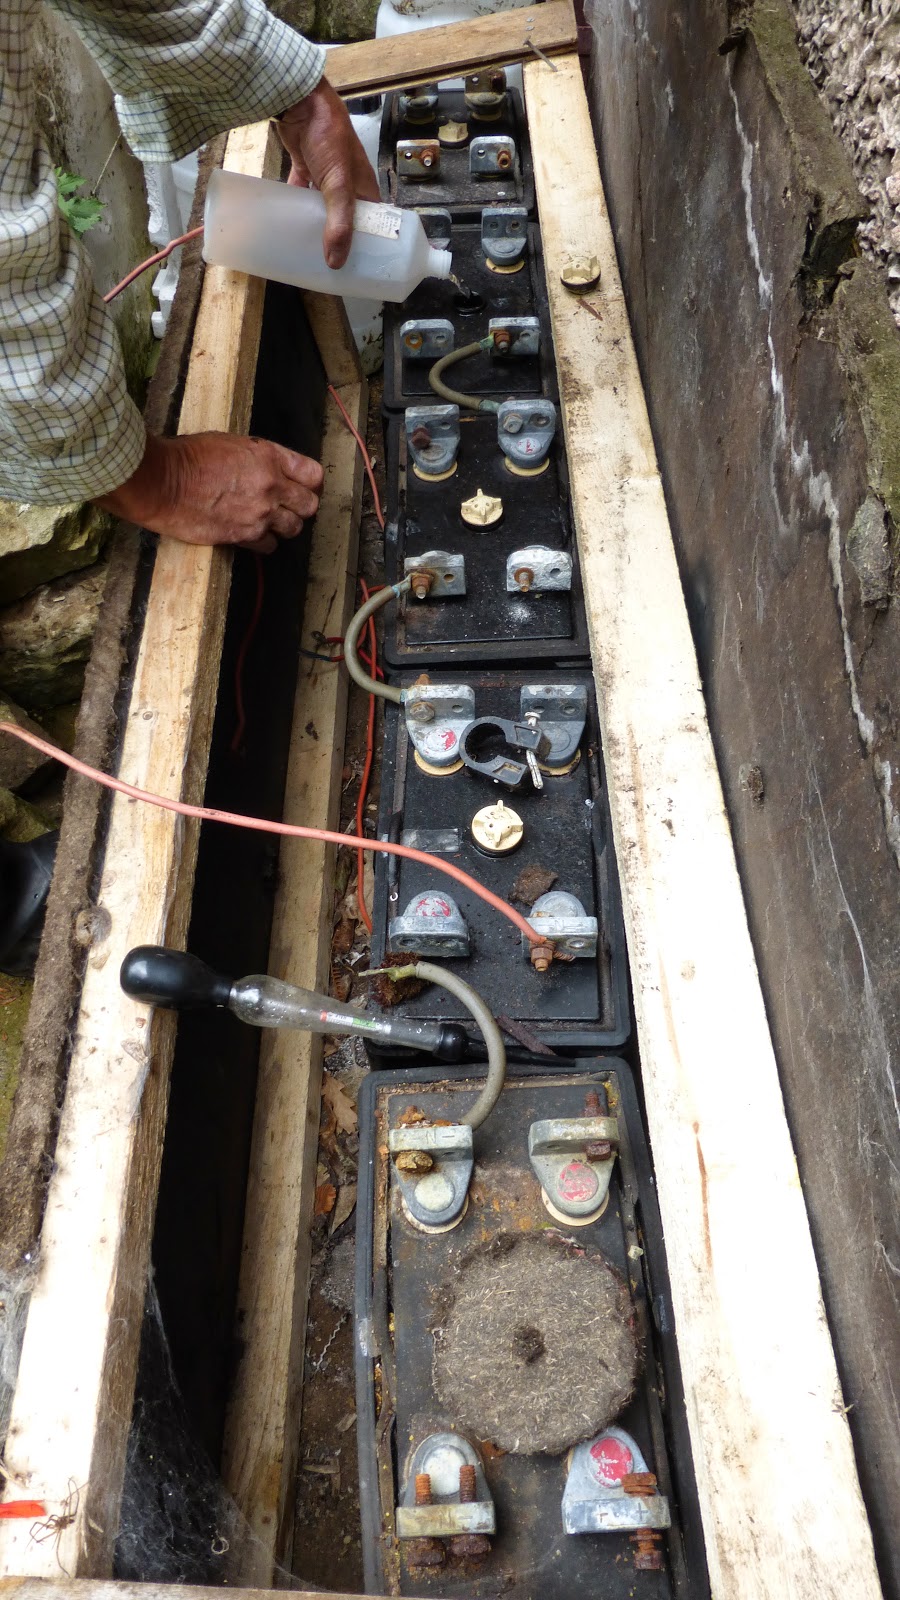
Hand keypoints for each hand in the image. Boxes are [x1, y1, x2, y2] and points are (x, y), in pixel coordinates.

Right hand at [95, 433, 322, 552]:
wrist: (163, 482)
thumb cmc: (187, 457)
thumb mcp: (230, 442)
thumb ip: (258, 457)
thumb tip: (269, 468)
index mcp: (269, 456)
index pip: (313, 474)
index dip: (311, 482)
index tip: (305, 486)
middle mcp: (271, 486)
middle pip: (310, 506)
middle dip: (301, 506)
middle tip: (288, 506)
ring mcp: (260, 514)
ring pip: (294, 529)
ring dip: (285, 526)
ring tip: (269, 521)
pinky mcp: (244, 536)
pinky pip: (269, 546)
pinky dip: (264, 543)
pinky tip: (252, 534)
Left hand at [276, 77, 379, 268]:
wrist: (301, 100)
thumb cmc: (329, 137)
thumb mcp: (338, 184)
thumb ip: (339, 222)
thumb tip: (336, 263)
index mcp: (365, 187)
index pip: (372, 223)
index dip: (368, 245)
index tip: (359, 268)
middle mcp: (348, 183)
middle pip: (346, 219)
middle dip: (339, 239)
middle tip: (328, 265)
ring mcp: (326, 175)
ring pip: (323, 208)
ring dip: (316, 225)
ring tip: (307, 249)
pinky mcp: (306, 167)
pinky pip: (302, 193)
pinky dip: (296, 206)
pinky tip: (288, 222)